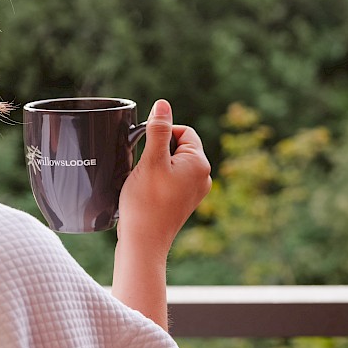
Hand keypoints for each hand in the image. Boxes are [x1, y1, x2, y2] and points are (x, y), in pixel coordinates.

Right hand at [116, 99, 211, 255]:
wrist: (143, 243)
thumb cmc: (146, 202)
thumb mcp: (151, 160)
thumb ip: (158, 130)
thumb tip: (163, 104)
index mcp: (200, 163)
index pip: (184, 131)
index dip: (163, 134)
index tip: (146, 147)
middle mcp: (203, 176)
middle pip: (180, 146)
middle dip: (160, 150)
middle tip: (144, 165)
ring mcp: (195, 191)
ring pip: (174, 163)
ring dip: (157, 165)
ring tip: (145, 180)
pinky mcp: (184, 202)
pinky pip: (172, 179)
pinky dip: (158, 179)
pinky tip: (147, 190)